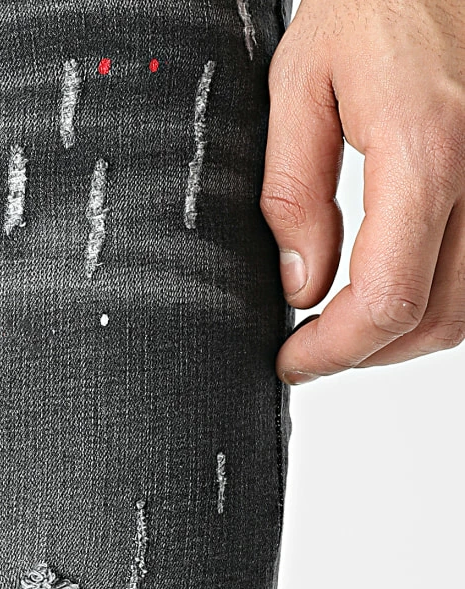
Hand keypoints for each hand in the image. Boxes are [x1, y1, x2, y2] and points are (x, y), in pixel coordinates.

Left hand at [261, 0, 464, 384]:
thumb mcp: (301, 84)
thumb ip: (294, 191)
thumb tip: (301, 283)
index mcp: (425, 151)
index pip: (387, 301)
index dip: (333, 351)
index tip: (292, 360)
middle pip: (436, 318)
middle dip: (364, 352)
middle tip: (309, 351)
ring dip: (405, 333)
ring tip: (344, 326)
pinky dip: (440, 296)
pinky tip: (395, 284)